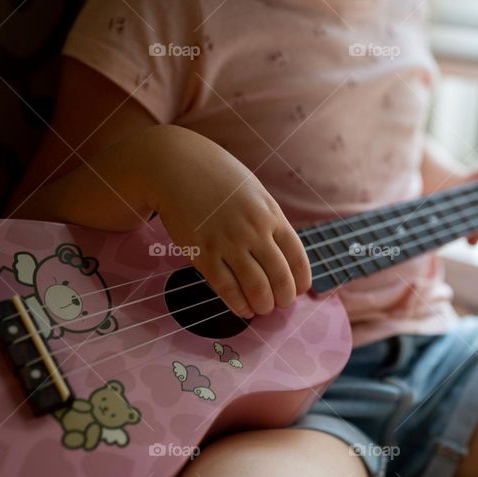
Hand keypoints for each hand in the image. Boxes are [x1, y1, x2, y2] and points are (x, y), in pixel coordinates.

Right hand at [147, 127, 309, 317]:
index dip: (300, 281)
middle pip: (279, 278)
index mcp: (271, 215)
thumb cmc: (218, 179)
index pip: (297, 258)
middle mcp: (254, 231)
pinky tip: (242, 310)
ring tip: (262, 309)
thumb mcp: (255, 193)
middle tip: (280, 305)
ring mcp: (228, 243)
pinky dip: (238, 304)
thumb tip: (281, 255)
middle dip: (283, 299)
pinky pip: (226, 288)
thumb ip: (269, 221)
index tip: (299, 291)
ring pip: (256, 288)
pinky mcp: (203, 253)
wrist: (177, 167)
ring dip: (263, 306)